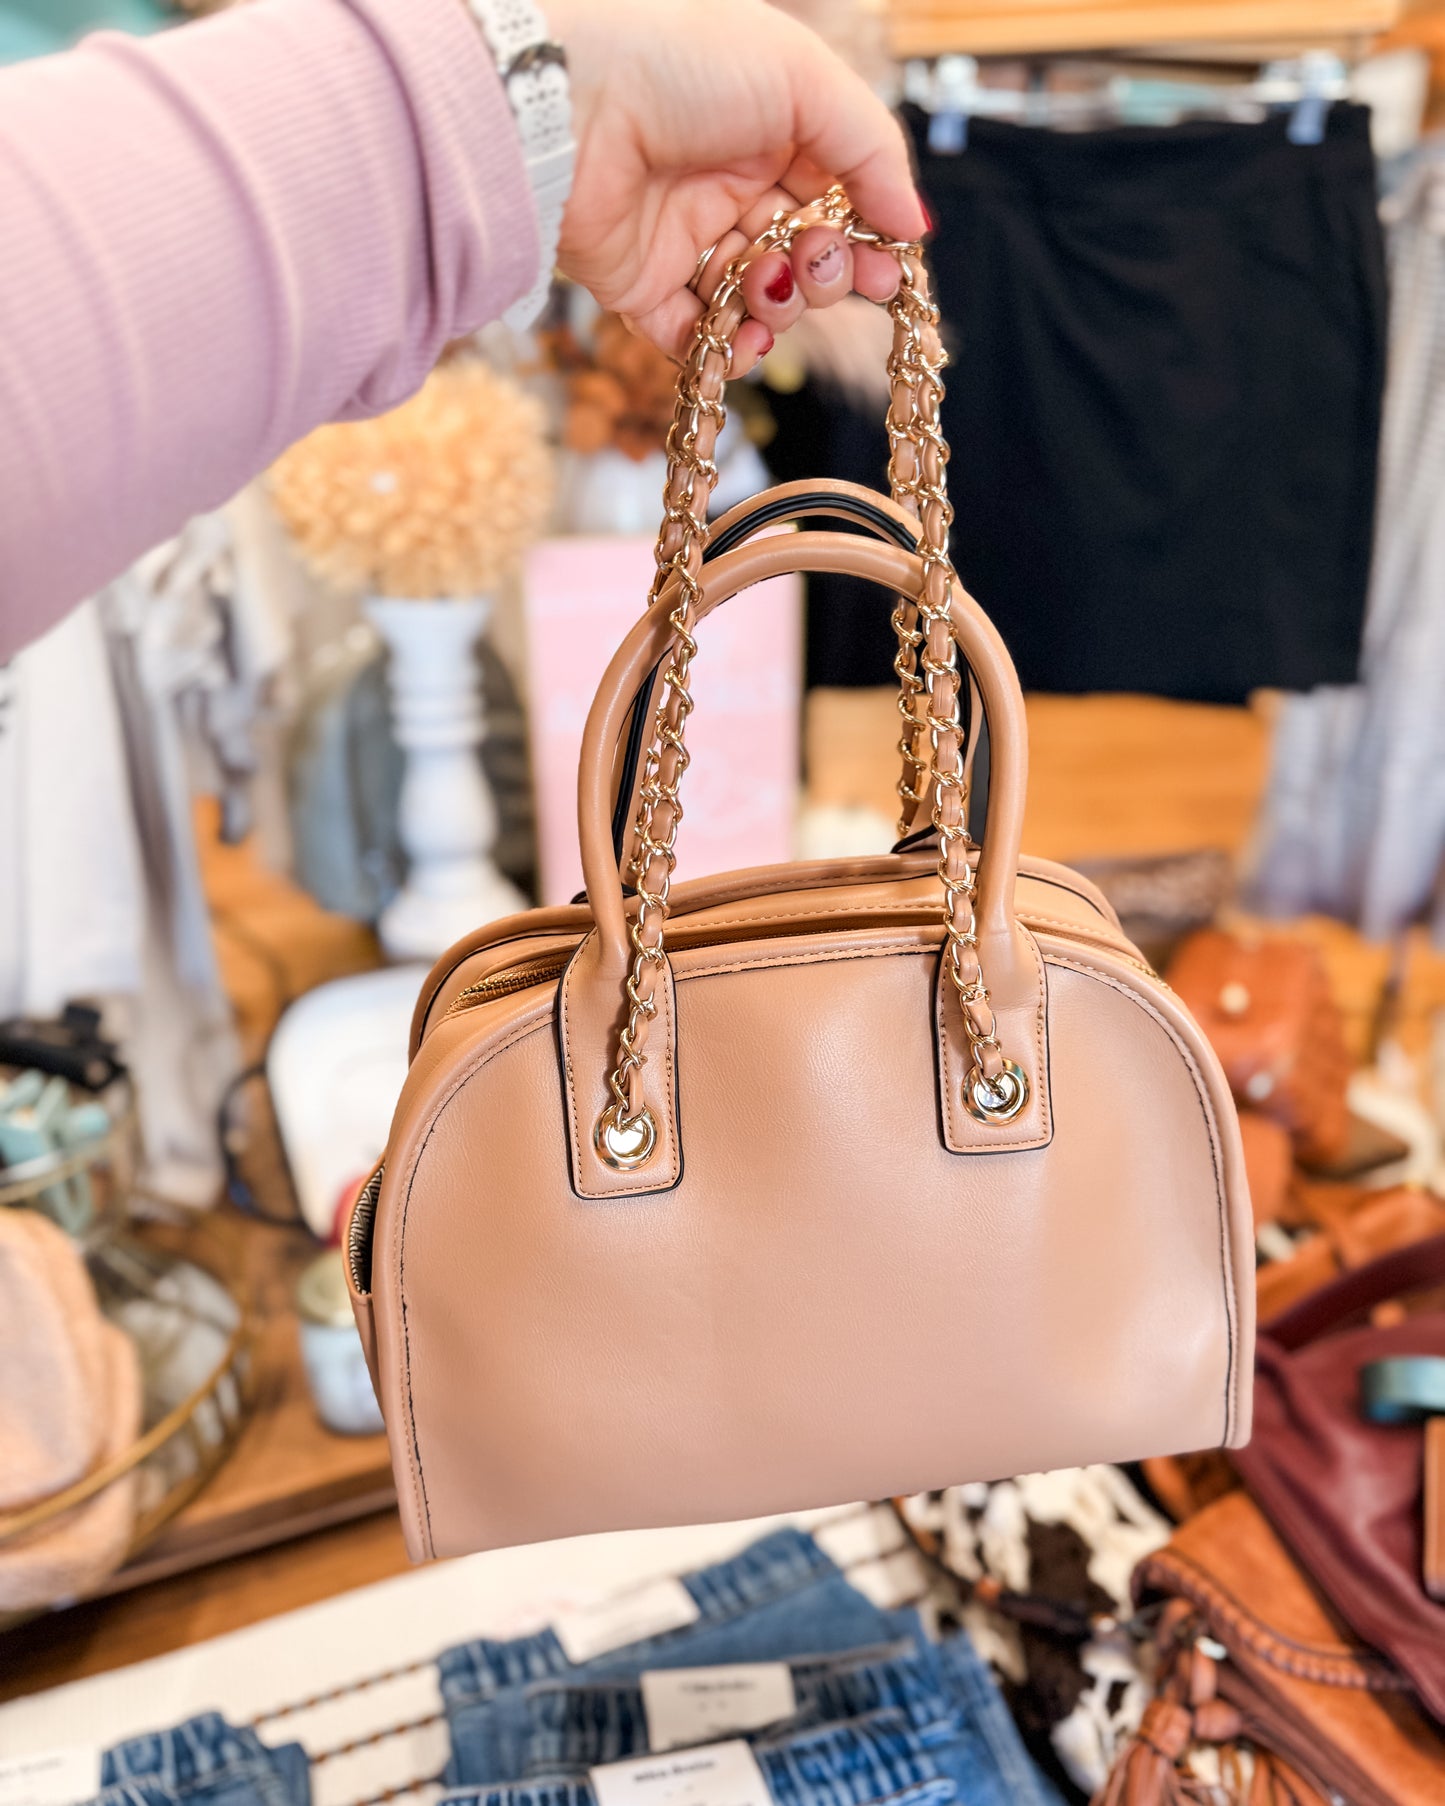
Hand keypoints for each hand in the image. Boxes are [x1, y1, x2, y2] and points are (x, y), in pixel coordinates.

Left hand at [547, 0, 925, 374]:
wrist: (569, 104)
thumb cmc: (681, 63)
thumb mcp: (803, 78)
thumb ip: (872, 148)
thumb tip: (914, 224)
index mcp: (772, 127)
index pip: (838, 198)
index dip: (867, 237)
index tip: (890, 270)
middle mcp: (730, 183)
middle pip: (803, 255)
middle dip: (826, 274)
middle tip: (821, 270)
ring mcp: (686, 237)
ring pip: (756, 300)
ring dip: (778, 308)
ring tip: (767, 288)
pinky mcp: (641, 286)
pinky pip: (696, 338)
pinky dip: (726, 349)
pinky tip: (741, 339)